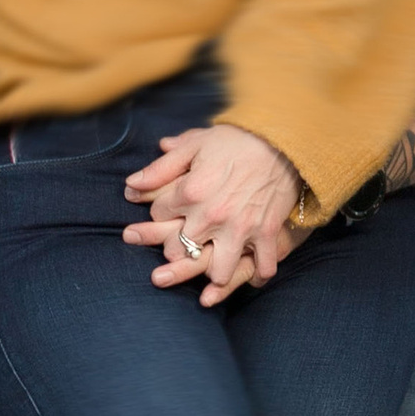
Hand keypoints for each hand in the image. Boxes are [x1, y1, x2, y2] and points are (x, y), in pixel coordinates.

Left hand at [122, 124, 300, 304]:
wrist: (283, 140)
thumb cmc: (236, 140)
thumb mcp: (194, 145)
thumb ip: (161, 168)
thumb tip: (131, 185)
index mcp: (190, 191)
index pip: (158, 215)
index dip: (159, 213)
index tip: (167, 211)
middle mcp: (212, 216)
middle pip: (179, 250)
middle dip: (175, 249)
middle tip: (180, 245)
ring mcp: (241, 228)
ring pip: (218, 270)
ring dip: (213, 273)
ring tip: (212, 268)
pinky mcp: (267, 233)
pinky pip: (262, 267)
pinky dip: (258, 276)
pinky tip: (252, 276)